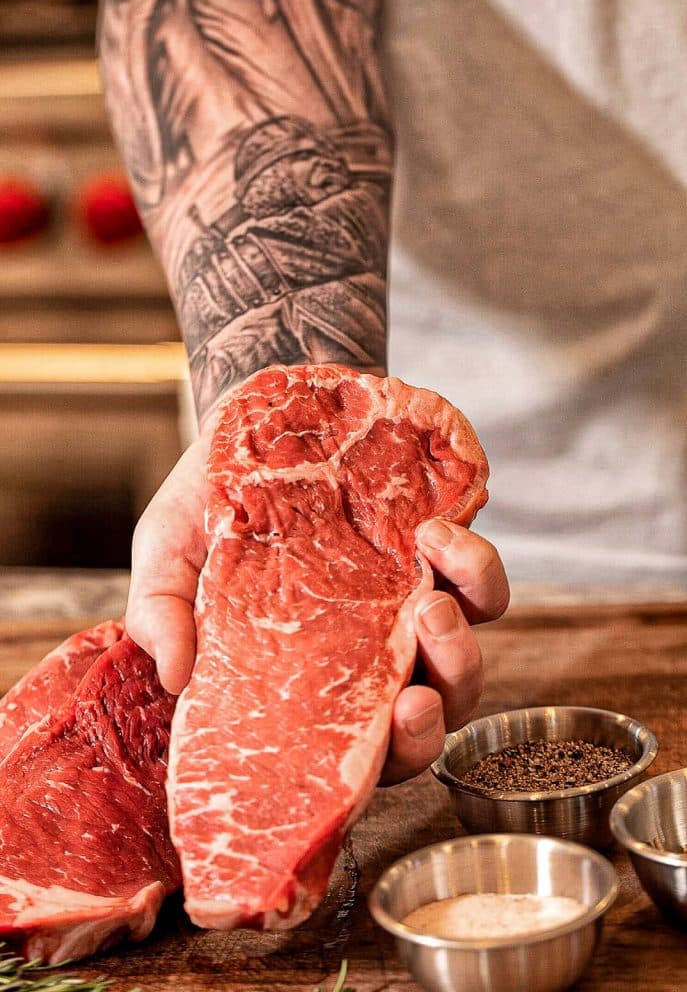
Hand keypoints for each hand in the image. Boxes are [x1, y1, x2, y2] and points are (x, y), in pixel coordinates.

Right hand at [126, 450, 508, 781]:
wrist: (258, 423)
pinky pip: (484, 586)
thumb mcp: (168, 552)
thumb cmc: (213, 503)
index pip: (356, 752)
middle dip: (431, 724)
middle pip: (426, 721)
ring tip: (427, 607)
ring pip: (466, 664)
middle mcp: (370, 654)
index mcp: (310, 676)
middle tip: (411, 694)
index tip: (375, 743)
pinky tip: (435, 538)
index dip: (378, 764)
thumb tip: (175, 677)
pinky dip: (475, 572)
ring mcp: (410, 608)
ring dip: (460, 653)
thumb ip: (162, 611)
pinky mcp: (440, 557)